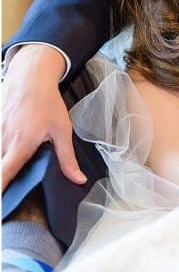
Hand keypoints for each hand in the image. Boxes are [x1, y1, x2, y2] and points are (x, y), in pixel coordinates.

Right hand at [1, 45, 83, 191]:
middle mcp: (3, 140)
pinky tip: (5, 154)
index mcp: (21, 145)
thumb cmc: (49, 104)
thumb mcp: (62, 131)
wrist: (30, 78)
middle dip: (0, 179)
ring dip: (1, 162)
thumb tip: (78, 180)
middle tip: (5, 193)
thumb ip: (67, 158)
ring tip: (7, 173)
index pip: (4, 174)